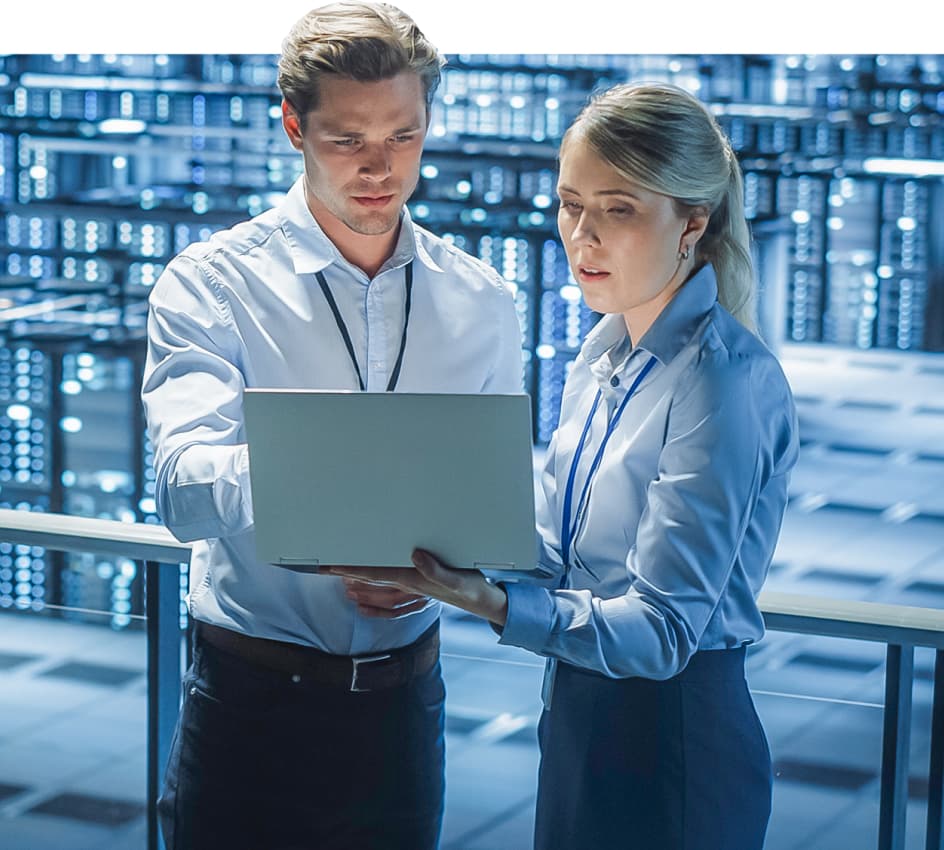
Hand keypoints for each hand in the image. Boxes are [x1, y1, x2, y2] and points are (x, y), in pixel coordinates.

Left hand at [323, 549, 507, 626]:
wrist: (483, 602)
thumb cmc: (472, 589)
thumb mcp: (458, 579)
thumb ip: (436, 569)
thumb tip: (414, 555)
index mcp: (414, 579)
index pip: (376, 573)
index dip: (352, 568)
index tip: (332, 565)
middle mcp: (409, 582)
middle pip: (370, 576)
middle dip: (346, 571)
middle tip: (324, 566)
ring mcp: (413, 585)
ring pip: (378, 580)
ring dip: (356, 576)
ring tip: (338, 571)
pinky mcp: (420, 584)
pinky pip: (390, 588)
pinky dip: (374, 587)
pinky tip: (365, 589)